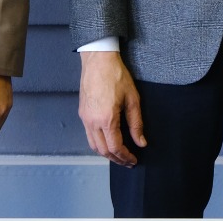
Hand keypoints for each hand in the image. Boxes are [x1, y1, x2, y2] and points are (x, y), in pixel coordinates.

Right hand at [78, 51, 145, 166]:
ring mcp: (85, 118)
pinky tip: (108, 141)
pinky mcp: (82, 113)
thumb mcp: (132, 99)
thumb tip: (141, 142)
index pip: (115, 147)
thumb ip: (136, 123)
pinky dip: (98, 143)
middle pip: (103, 150)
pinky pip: (89, 135)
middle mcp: (92, 121)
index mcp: (106, 119)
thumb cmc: (116, 75)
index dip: (125, 157)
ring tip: (119, 155)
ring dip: (106, 153)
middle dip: (116, 159)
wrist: (98, 60)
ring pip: (93, 145)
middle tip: (128, 162)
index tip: (133, 161)